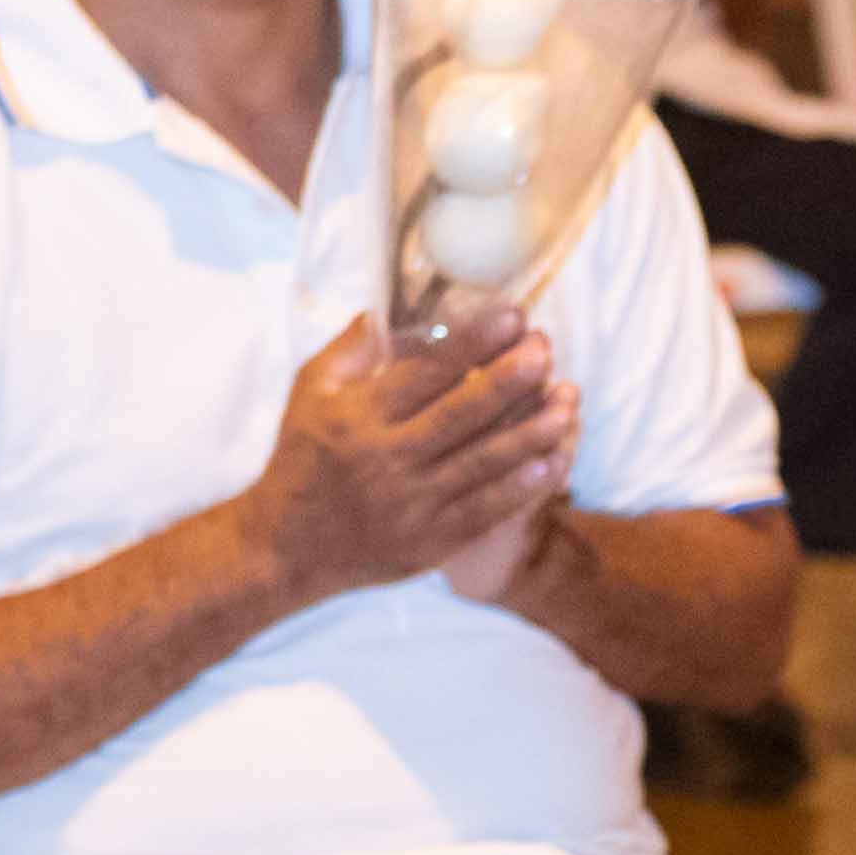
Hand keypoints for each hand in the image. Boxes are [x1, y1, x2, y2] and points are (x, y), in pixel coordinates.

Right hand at [237, 316, 572, 607]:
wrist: (287, 546)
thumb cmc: (302, 458)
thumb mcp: (310, 393)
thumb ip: (350, 350)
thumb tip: (385, 307)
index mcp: (360, 415)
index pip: (426, 371)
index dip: (473, 341)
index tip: (513, 316)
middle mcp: (388, 457)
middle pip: (461, 413)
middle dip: (509, 379)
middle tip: (545, 349)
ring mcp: (412, 503)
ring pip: (482, 462)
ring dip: (531, 431)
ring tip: (568, 401)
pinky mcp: (430, 541)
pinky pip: (484, 511)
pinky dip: (521, 489)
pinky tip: (555, 463)